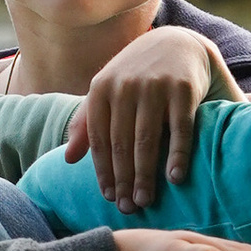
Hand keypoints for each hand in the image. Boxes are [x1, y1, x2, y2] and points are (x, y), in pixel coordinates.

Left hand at [60, 29, 222, 209]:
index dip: (103, 172)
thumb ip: (86, 124)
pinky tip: (175, 178)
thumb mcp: (106, 92)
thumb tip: (67, 160)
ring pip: (147, 140)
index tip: (109, 198)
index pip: (99, 139)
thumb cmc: (136, 76)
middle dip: (123, 179)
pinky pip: (180, 128)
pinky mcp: (183, 88)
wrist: (177, 42)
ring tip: (145, 200)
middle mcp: (125, 86)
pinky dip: (177, 155)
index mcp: (101, 89)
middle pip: (121, 144)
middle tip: (128, 208)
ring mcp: (154, 86)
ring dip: (145, 174)